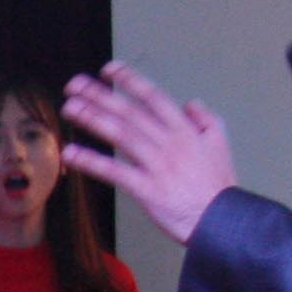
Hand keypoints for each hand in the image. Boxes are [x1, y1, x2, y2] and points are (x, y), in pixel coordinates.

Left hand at [62, 61, 238, 244]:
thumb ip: (206, 118)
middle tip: (74, 84)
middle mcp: (169, 142)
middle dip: (100, 95)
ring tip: (69, 108)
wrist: (222, 222)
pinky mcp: (147, 189)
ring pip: (120, 135)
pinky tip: (70, 153)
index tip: (108, 69)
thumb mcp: (220, 143)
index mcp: (185, 130)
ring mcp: (157, 165)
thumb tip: (190, 102)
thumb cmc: (217, 186)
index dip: (130, 80)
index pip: (153, 97)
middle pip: (129, 112)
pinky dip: (90, 161)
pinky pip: (114, 172)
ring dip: (92, 119)